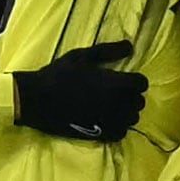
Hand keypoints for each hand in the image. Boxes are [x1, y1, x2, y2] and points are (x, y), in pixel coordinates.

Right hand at [13, 41, 147, 140]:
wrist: (37, 99)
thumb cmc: (59, 74)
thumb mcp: (82, 56)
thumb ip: (108, 51)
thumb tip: (130, 46)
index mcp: (115, 83)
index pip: (142, 83)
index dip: (135, 80)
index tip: (124, 79)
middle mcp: (118, 103)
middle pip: (139, 101)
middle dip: (131, 95)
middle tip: (115, 91)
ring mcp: (110, 121)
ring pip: (132, 118)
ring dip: (126, 111)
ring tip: (111, 105)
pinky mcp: (100, 134)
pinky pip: (121, 133)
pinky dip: (118, 126)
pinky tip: (106, 119)